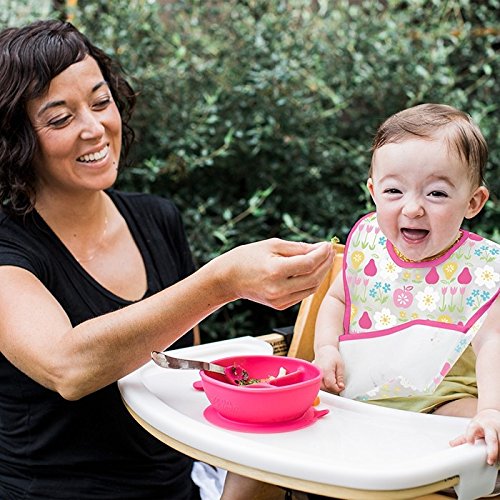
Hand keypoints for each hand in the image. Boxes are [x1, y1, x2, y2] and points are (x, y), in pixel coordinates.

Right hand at [217, 238, 333, 309]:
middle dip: (325, 263)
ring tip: (324, 260)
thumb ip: (298, 248)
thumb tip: (319, 248)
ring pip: (311, 288)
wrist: (229, 278)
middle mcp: (278, 289)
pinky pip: (303, 294)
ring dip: (321, 274)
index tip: (327, 244)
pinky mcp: (280, 306)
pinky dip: (311, 282)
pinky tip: (313, 271)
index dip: (322, 254)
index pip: (308, 263)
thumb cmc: (248, 257)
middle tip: (329, 251)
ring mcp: (280, 300)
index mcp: (275, 271)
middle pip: (313, 278)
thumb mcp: (273, 245)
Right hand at [314, 344, 344, 393]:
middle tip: (339, 384)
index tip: (342, 386)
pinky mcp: (313, 375)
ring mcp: (315, 374)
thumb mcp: (340, 365)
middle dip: (333, 389)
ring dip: (328, 388)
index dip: (337, 389)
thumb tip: (341, 387)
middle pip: (325, 388)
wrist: (324, 349)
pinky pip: (318, 384)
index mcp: (326, 370)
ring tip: (334, 382)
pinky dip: (324, 385)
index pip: (331, 386)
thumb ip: (340, 377)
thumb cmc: (332, 355)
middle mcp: (318, 373)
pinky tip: (328, 381)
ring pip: (321, 388)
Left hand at [450, 408, 499, 465]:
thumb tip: (452, 444)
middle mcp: (490, 427)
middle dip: (492, 451)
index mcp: (478, 424)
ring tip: (496, 461)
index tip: (470, 443)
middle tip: (490, 461)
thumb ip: (463, 438)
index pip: (473, 428)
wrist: (491, 415)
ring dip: (499, 453)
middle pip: (492, 439)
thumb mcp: (471, 428)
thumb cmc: (481, 423)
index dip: (470, 435)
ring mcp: (499, 430)